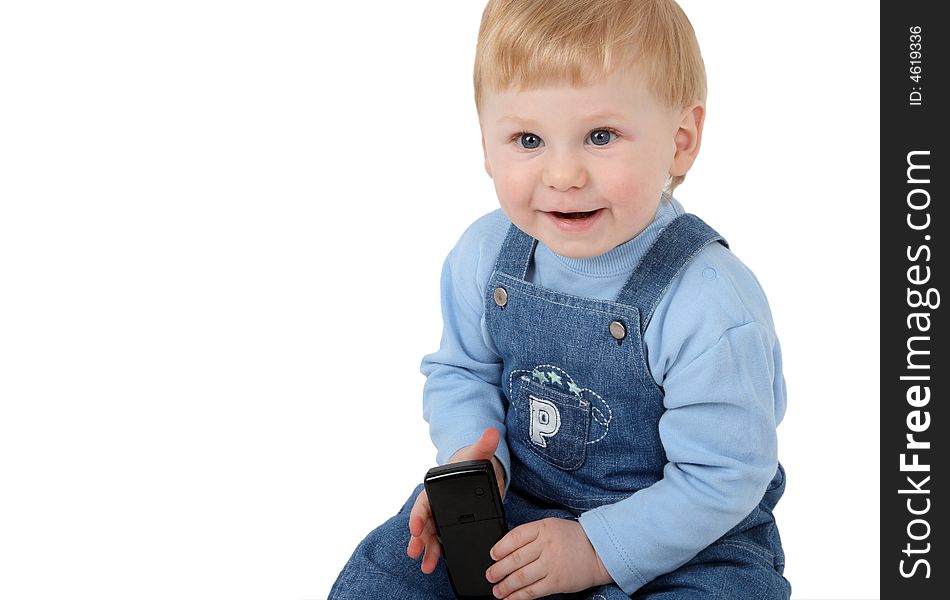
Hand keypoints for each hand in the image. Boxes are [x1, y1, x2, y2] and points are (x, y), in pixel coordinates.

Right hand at [407, 427, 506, 573]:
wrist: (480, 469)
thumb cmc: (473, 461)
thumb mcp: (478, 454)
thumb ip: (485, 445)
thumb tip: (492, 432)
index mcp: (437, 487)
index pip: (423, 502)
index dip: (418, 515)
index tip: (415, 528)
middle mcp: (436, 503)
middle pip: (424, 523)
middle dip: (419, 538)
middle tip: (415, 551)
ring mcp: (442, 516)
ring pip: (431, 535)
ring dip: (427, 550)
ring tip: (426, 567)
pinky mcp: (451, 525)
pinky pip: (442, 541)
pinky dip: (438, 553)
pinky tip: (436, 565)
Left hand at [485, 518, 611, 598]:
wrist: (599, 552)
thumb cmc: (573, 539)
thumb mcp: (551, 526)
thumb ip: (532, 534)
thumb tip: (507, 548)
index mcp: (543, 528)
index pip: (515, 537)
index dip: (500, 547)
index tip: (492, 555)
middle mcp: (546, 545)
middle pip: (515, 559)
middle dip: (498, 570)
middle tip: (490, 576)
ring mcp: (551, 564)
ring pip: (521, 577)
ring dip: (505, 586)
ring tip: (497, 590)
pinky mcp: (556, 582)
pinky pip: (532, 591)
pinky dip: (518, 596)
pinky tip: (511, 598)